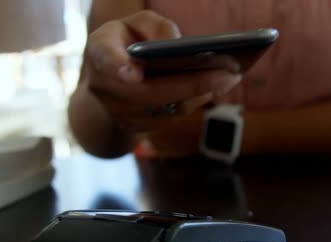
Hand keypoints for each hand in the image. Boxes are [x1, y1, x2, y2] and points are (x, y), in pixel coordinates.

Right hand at [83, 10, 242, 133]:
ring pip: (165, 108)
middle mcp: (104, 87)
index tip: (133, 75)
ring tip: (230, 77)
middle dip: (191, 83)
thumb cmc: (126, 43)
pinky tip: (216, 88)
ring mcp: (119, 112)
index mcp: (99, 52)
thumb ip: (154, 26)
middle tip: (228, 73)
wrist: (109, 81)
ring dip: (200, 94)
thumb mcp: (136, 24)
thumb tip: (176, 43)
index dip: (117, 67)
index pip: (104, 58)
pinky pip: (170, 118)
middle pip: (150, 92)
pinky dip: (194, 102)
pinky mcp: (136, 128)